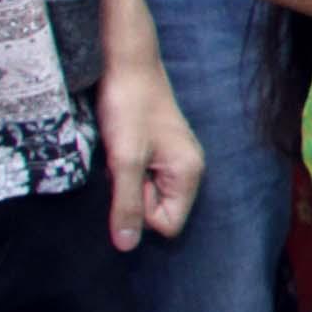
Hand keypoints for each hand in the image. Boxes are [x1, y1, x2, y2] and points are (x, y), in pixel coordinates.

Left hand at [95, 46, 201, 248]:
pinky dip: (127, 168)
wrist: (128, 64)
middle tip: (124, 162)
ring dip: (127, 179)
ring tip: (122, 150)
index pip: (167, 224)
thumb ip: (127, 205)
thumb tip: (126, 246)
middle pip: (158, 210)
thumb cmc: (130, 108)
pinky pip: (143, 177)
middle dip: (133, 194)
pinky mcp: (161, 150)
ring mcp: (176, 159)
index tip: (131, 176)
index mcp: (190, 173)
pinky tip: (122, 146)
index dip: (141, 208)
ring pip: (147, 193)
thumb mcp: (124, 160)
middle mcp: (189, 169)